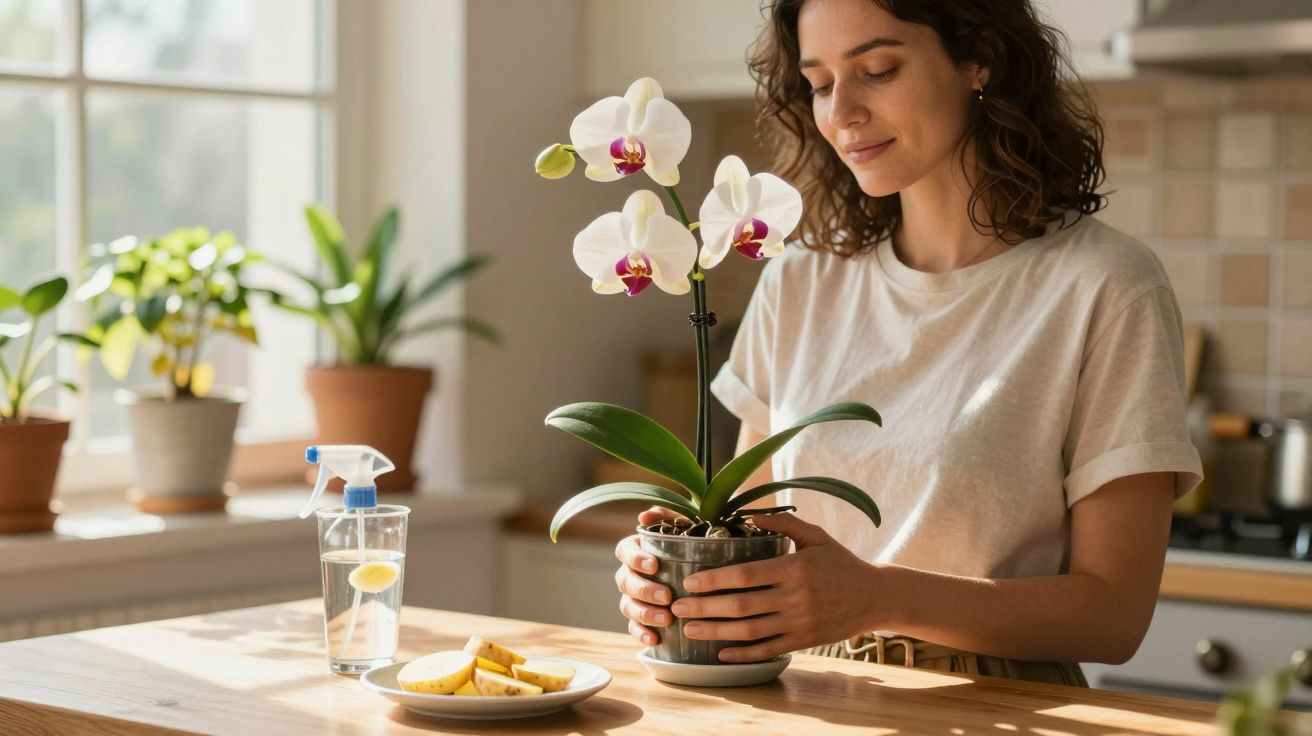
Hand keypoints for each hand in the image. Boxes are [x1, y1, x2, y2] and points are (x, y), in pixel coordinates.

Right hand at [614, 506, 681, 646]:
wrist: (704, 577)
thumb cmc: (692, 548)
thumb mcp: (686, 529)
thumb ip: (668, 518)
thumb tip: (644, 516)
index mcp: (637, 550)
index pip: (624, 551)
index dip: (635, 559)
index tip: (654, 565)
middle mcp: (630, 573)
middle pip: (625, 581)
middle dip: (644, 590)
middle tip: (666, 597)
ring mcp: (632, 597)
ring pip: (627, 605)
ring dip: (644, 613)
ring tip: (666, 619)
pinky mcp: (639, 618)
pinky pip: (633, 628)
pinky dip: (642, 634)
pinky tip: (656, 640)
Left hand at [671, 513, 880, 661]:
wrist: (875, 596)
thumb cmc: (840, 562)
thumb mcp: (815, 536)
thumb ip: (783, 523)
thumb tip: (749, 514)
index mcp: (794, 568)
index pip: (745, 575)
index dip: (715, 580)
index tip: (690, 581)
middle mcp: (795, 597)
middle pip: (741, 605)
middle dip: (705, 608)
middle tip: (677, 608)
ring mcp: (799, 622)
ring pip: (750, 631)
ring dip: (716, 632)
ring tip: (690, 630)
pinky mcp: (804, 641)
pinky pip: (768, 650)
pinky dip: (743, 655)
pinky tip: (720, 653)